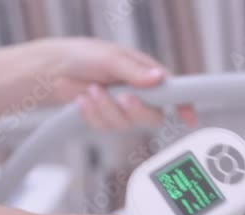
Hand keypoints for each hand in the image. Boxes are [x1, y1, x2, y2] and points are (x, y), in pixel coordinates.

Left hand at [40, 38, 199, 130]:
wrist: (54, 70)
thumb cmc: (84, 56)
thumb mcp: (111, 57)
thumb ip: (134, 71)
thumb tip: (158, 79)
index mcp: (147, 75)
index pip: (173, 91)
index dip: (184, 105)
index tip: (190, 117)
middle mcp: (139, 93)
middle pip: (152, 116)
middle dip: (135, 110)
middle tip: (122, 97)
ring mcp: (122, 109)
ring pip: (125, 124)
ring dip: (106, 108)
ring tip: (92, 89)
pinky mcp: (106, 119)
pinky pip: (105, 127)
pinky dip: (92, 114)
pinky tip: (83, 99)